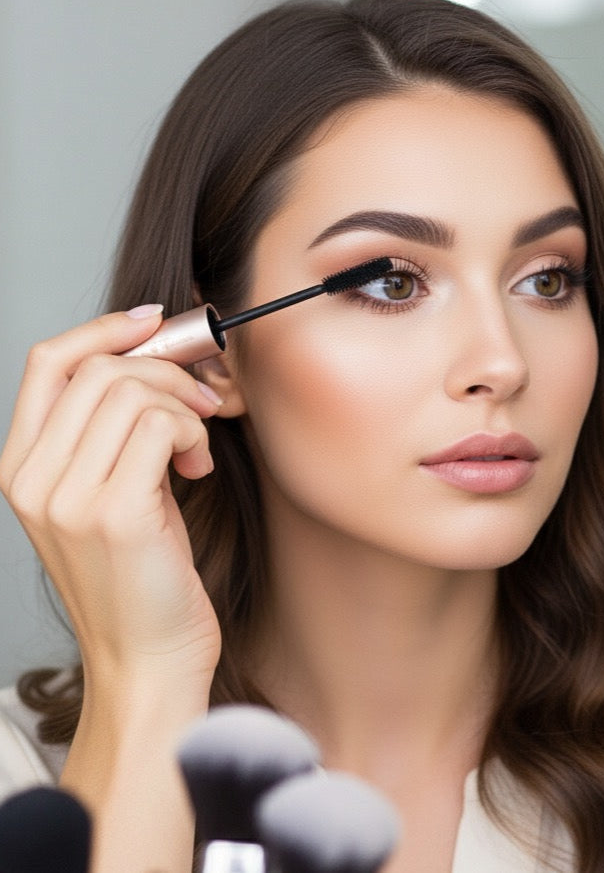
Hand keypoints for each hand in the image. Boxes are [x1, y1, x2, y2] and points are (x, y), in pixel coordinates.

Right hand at [0, 307, 223, 687]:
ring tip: (197, 446)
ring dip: (184, 405)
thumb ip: (113, 434)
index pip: (47, 363)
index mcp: (22, 469)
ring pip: (131, 390)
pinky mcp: (113, 513)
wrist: (148, 660)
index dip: (103, 330)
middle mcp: (31, 479)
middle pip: (98, 368)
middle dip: (166, 370)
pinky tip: (197, 470)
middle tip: (201, 402)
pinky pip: (159, 425)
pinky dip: (193, 433)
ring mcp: (66, 497)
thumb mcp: (111, 495)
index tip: (154, 324)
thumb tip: (158, 360)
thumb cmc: (143, 577)